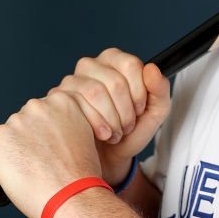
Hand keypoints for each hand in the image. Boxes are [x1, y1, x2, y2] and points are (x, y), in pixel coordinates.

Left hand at [0, 91, 102, 217]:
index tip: (64, 149)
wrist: (74, 197)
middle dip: (32, 141)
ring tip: (32, 174)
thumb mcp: (88, 137)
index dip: (55, 133)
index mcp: (61, 101)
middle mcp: (36, 106)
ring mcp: (14, 123)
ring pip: (8, 137)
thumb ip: (68, 126)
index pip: (49, 113)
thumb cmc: (84, 175)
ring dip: (15, 151)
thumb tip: (50, 134)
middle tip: (45, 165)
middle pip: (26, 123)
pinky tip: (9, 174)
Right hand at [48, 48, 170, 186]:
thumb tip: (152, 69)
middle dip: (127, 111)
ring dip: (112, 120)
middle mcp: (91, 65)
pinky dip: (97, 126)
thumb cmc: (130, 131)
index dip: (140, 93)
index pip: (131, 65)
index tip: (140, 109)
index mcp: (115, 61)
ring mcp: (72, 80)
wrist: (109, 156)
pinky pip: (78, 106)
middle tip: (127, 125)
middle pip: (115, 81)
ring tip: (116, 131)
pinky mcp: (59, 98)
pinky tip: (102, 134)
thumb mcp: (154, 113)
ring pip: (95, 92)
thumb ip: (160, 90)